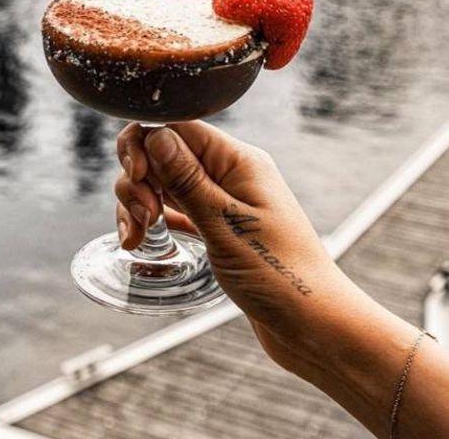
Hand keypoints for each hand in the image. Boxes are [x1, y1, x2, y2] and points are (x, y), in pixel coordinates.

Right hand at [114, 123, 448, 436]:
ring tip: (138, 238)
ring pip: (161, 181)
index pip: (175, 124)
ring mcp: (219, 198)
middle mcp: (227, 172)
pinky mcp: (213, 224)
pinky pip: (171, 208)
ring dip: (138, 202)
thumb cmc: (281, 277)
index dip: (145, 143)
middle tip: (144, 217)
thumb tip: (156, 133)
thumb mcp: (226, 226)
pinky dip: (151, 220)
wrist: (314, 327)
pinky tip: (140, 240)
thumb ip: (187, 179)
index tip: (137, 177)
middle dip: (137, 179)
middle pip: (161, 151)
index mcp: (237, 160)